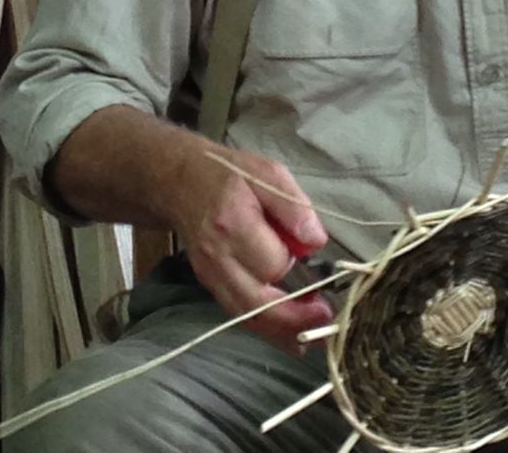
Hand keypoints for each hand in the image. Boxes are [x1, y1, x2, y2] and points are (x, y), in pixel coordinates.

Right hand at [171, 142, 331, 352]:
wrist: (180, 183)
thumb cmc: (229, 175)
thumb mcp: (266, 172)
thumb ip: (293, 205)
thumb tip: (316, 241)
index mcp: (232, 223)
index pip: (271, 263)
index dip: (293, 261)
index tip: (306, 249)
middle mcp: (217, 257)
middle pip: (257, 305)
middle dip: (295, 319)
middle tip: (328, 318)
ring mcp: (209, 276)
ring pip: (248, 318)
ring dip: (284, 332)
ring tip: (317, 334)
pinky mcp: (209, 285)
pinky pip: (241, 315)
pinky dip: (268, 328)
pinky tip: (293, 333)